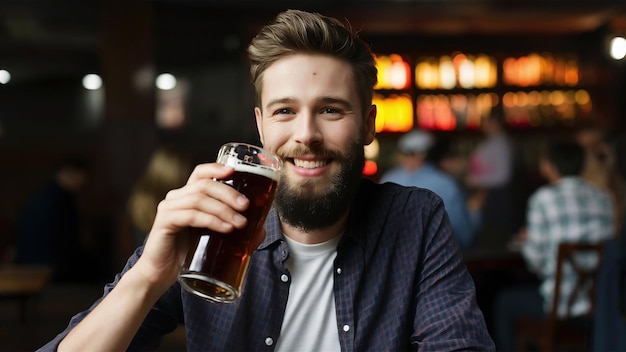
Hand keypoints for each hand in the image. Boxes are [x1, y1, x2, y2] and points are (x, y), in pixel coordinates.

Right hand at [132, 163, 249, 291]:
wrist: (161, 275)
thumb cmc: (187, 255)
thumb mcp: (212, 238)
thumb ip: (233, 230)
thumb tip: (261, 229)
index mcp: (187, 196)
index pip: (200, 173)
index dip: (216, 168)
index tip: (235, 171)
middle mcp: (176, 198)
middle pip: (204, 184)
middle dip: (228, 193)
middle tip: (246, 206)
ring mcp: (168, 209)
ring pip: (199, 199)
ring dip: (223, 209)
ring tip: (240, 223)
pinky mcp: (164, 223)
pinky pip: (191, 216)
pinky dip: (211, 220)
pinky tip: (225, 228)